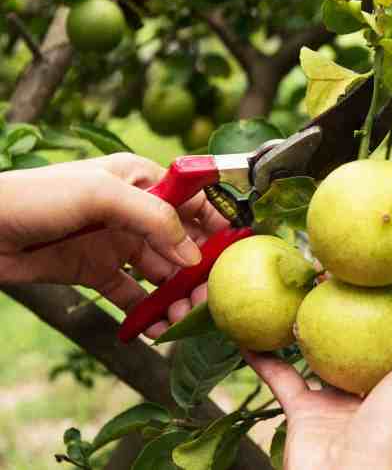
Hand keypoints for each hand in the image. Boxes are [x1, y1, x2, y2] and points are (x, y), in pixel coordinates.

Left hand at [0, 153, 228, 337]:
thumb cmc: (37, 197)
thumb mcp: (101, 194)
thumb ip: (154, 218)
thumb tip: (194, 256)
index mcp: (142, 180)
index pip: (194, 201)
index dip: (219, 226)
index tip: (236, 254)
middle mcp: (135, 212)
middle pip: (183, 244)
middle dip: (201, 272)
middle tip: (209, 300)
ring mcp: (117, 243)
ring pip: (162, 274)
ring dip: (176, 297)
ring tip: (182, 321)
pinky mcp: (97, 271)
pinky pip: (132, 295)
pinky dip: (146, 313)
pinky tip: (155, 329)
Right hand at [244, 294, 391, 469]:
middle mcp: (380, 391)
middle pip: (369, 337)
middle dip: (358, 304)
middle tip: (343, 271)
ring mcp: (342, 402)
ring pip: (324, 352)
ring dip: (311, 322)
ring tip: (301, 288)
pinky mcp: (307, 414)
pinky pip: (281, 377)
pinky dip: (265, 357)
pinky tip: (249, 334)